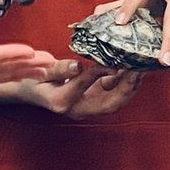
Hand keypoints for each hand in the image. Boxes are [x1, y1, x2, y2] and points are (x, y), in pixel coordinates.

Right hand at [19, 61, 144, 118]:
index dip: (99, 73)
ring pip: (114, 102)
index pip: (84, 86)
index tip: (113, 60)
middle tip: (138, 69)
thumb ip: (58, 69)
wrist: (28, 90)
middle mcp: (77, 109)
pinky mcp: (93, 101)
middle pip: (108, 104)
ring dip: (129, 86)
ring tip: (140, 68)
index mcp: (61, 101)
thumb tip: (77, 66)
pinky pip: (113, 96)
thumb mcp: (40, 72)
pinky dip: (123, 83)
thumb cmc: (30, 79)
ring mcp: (87, 107)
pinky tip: (130, 69)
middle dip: (127, 88)